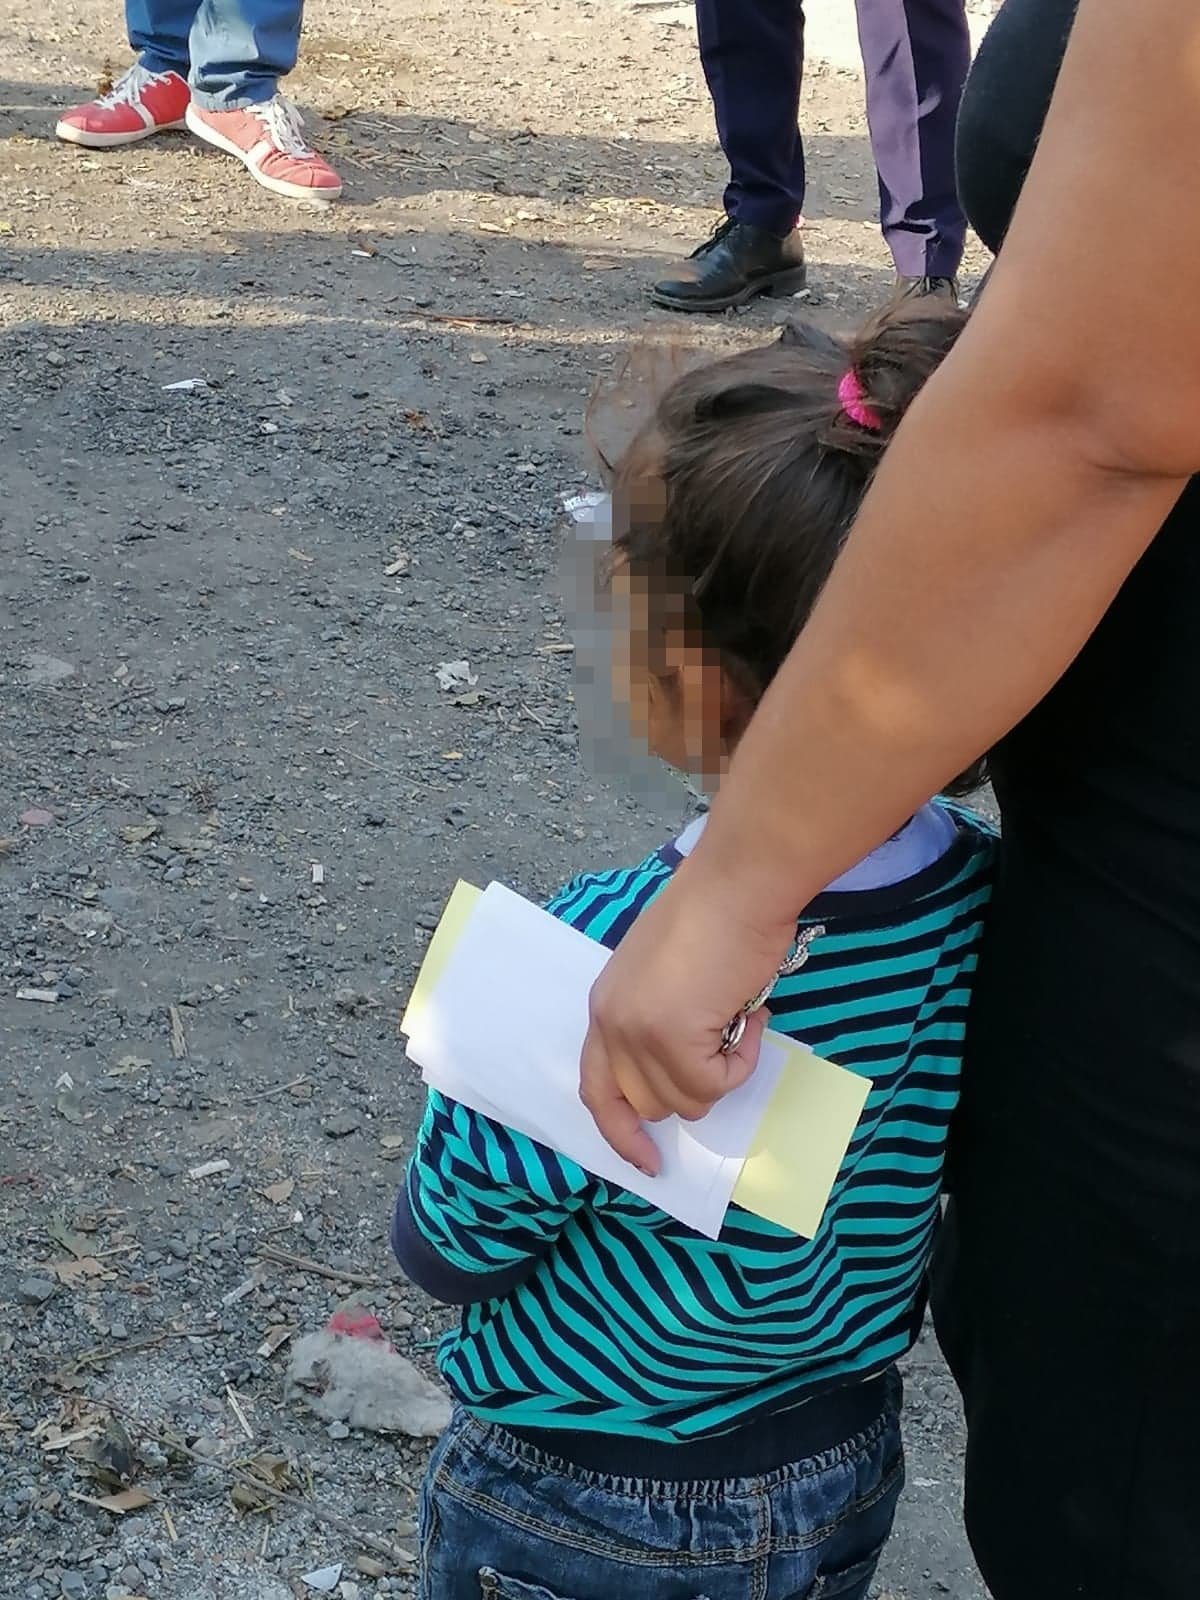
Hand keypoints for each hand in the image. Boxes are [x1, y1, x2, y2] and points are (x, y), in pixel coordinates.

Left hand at [580, 851, 796, 1171]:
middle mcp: (611, 1023)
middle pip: (647, 1104)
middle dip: (694, 1088)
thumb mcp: (667, 973)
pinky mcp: (674, 1040)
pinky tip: (751, 1015)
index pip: (596, 1090)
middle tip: (730, 1042)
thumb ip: (661, 1019)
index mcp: (604, 1006)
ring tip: (742, 1015)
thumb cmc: (715, 914)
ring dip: (725, 1069)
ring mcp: (639, 1034)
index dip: (620, 1131)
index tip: (648, 1162)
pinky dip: (743, 1061)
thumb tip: (690, 1064)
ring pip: (687, 1101)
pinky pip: (716, 1086)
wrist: (739, 884)